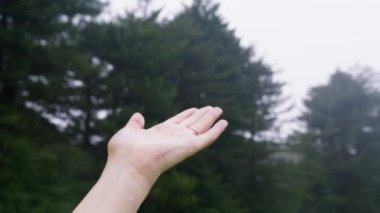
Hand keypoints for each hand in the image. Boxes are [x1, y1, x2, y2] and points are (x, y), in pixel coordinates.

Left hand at [108, 106, 227, 184]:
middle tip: (213, 108)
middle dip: (202, 115)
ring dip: (210, 118)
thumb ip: (135, 124)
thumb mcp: (129, 132)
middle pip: (192, 123)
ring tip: (219, 110)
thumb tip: (138, 116)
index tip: (195, 108)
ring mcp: (183, 142)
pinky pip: (207, 137)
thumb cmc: (125, 151)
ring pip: (201, 127)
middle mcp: (174, 137)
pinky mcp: (190, 147)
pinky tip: (224, 123)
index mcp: (160, 133)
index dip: (187, 114)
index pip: (178, 122)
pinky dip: (216, 130)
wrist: (130, 163)